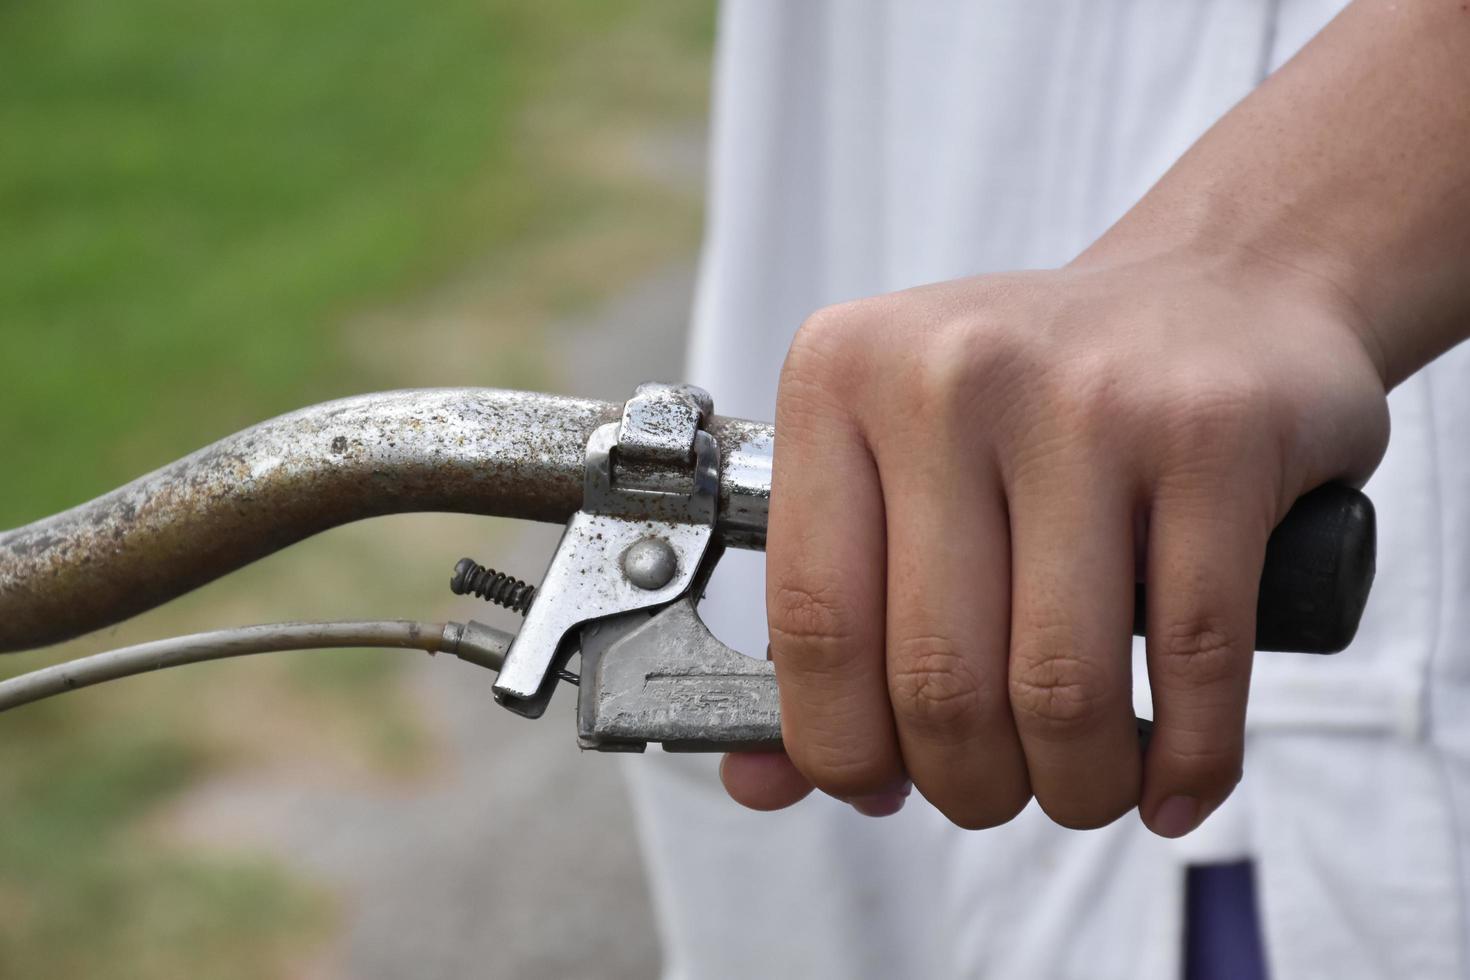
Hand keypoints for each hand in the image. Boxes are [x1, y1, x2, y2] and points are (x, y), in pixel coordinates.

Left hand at [721, 246, 1388, 834]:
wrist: (1221, 291)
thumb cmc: (1036, 405)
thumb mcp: (903, 470)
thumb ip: (827, 617)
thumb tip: (759, 779)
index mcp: (842, 376)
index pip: (810, 618)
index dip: (835, 742)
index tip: (870, 784)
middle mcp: (951, 374)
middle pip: (937, 675)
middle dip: (964, 783)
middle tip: (988, 792)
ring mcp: (1090, 400)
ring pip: (1061, 688)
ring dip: (1073, 786)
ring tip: (1080, 786)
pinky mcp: (1214, 437)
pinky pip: (1192, 659)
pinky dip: (1184, 760)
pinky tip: (1170, 785)